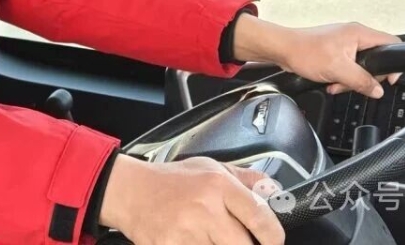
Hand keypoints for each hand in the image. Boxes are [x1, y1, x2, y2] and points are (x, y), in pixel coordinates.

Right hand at [99, 154, 284, 244]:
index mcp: (218, 185)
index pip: (260, 217)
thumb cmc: (173, 180)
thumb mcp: (210, 167)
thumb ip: (245, 179)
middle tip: (241, 242)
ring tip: (212, 238)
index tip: (273, 242)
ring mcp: (186, 233)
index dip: (273, 236)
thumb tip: (274, 191)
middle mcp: (205, 209)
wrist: (130, 191)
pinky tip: (195, 242)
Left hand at [233, 16, 400, 98]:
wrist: (282, 49)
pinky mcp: (335, 51)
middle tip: (354, 84)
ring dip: (350, 80)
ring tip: (336, 84)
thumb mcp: (338, 70)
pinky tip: (330, 82)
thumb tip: (378, 90)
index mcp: (360, 34)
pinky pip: (347, 67)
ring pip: (360, 66)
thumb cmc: (305, 51)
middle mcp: (354, 35)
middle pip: (375, 59)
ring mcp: (344, 43)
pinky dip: (340, 77)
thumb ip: (361, 81)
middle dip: (365, 77)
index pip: (391, 43)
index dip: (393, 63)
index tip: (388, 80)